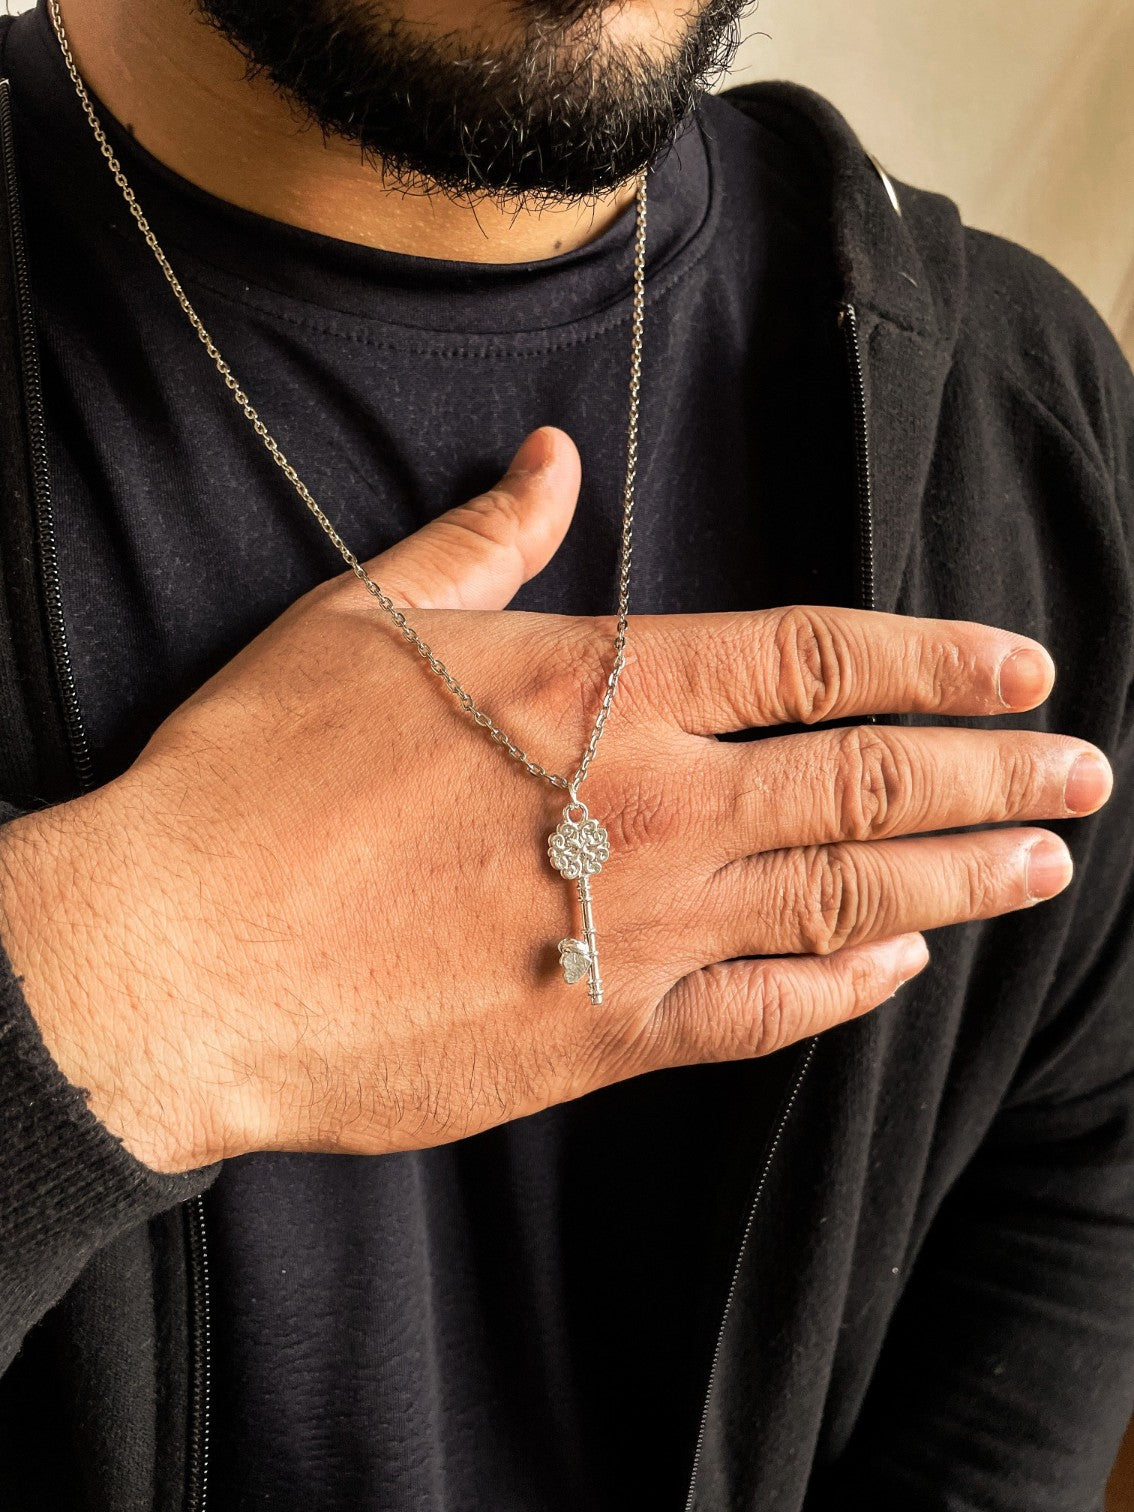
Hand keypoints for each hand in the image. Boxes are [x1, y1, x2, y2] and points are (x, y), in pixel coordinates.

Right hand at [0, 428, 1111, 1171]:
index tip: (1021, 665)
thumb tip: (550, 463)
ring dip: (959, 878)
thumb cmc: (262, 774)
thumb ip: (482, 539)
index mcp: (601, 688)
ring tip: (1043, 864)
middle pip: (865, 781)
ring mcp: (638, 928)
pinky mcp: (604, 1035)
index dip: (936, 657)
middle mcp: (650, 805)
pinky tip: (896, 970)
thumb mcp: (364, 620)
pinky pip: (763, 1012)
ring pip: (844, 897)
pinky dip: (843, 989)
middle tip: (1081, 772)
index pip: (817, 656)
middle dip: (991, 771)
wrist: (184, 952)